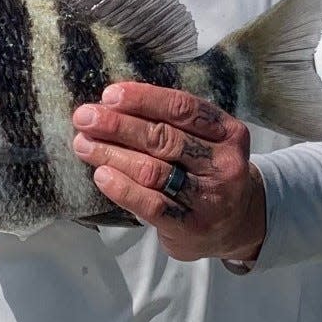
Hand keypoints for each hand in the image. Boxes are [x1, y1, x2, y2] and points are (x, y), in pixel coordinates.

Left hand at [72, 83, 265, 263]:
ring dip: (112, 154)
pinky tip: (101, 175)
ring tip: (84, 144)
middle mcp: (223, 164)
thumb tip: (113, 105)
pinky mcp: (191, 226)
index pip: (182, 108)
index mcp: (228, 132)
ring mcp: (210, 197)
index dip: (143, 99)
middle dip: (118, 125)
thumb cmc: (207, 170)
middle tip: (85, 117)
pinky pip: (150, 204)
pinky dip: (122, 188)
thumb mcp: (206, 140)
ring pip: (152, 170)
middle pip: (163, 138)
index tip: (109, 95)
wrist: (237, 224)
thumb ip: (172, 122)